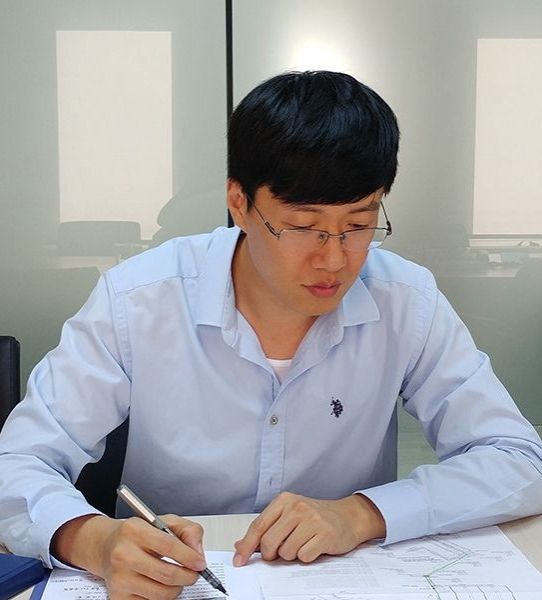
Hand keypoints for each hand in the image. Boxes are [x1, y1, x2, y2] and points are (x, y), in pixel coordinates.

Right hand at [52, 514, 205, 598]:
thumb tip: (197, 552)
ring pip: (161, 593)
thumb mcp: (163, 521)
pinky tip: (159, 584)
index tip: (200, 563)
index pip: (168, 546)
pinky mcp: (118, 596)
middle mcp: (123, 554)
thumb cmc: (138, 534)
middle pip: (166, 574)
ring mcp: (119, 578)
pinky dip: (162, 596)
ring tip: (176, 578)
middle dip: (188, 576)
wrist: (107, 547)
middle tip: (194, 573)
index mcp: (134, 530)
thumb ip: (187, 530)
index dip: (189, 557)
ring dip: (176, 588)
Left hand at [233, 492, 384, 565]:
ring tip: (302, 544)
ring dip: (291, 555)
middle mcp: (297, 507)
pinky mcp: (325, 534)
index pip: (258, 526)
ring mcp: (312, 520)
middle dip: (271, 554)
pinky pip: (304, 557)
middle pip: (269, 542)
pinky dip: (306, 557)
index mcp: (284, 500)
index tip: (239, 560)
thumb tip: (240, 546)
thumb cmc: (315, 517)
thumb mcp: (288, 516)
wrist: (347, 516)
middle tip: (279, 553)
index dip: (247, 546)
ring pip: (286, 552)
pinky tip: (313, 547)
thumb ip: (265, 529)